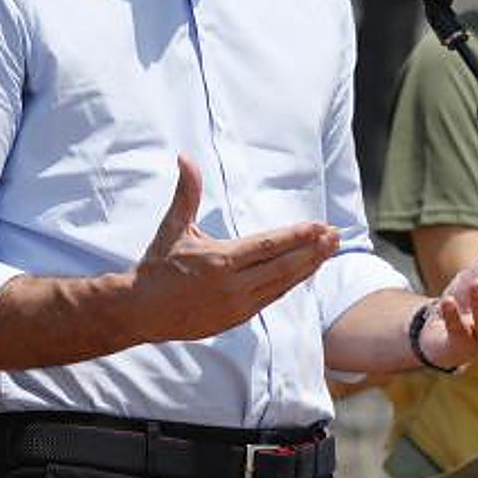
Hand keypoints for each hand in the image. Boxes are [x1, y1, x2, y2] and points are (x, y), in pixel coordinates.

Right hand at [133, 154, 340, 342]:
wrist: (141, 310)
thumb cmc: (158, 266)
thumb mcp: (172, 227)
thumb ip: (187, 193)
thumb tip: (185, 158)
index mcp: (220, 260)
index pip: (268, 246)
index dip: (297, 236)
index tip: (320, 226)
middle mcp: (233, 285)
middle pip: (284, 266)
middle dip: (313, 251)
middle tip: (336, 236)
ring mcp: (237, 305)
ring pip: (282, 285)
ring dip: (308, 268)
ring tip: (328, 251)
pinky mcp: (237, 319)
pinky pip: (271, 298)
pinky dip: (290, 284)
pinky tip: (303, 272)